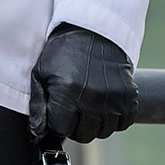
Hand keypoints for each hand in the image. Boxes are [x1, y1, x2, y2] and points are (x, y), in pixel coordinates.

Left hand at [28, 24, 137, 143]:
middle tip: (75, 108)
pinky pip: (124, 122)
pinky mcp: (129, 95)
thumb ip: (37, 106)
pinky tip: (107, 104)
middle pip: (84, 135)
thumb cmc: (64, 51)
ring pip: (104, 131)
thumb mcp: (41, 73)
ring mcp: (112, 98)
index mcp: (67, 93)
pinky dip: (116, 118)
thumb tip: (35, 136)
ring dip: (96, 123)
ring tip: (91, 105)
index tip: (60, 109)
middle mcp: (91, 98)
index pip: (62, 130)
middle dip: (76, 125)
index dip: (59, 122)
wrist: (95, 29)